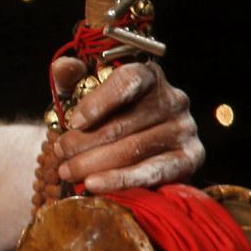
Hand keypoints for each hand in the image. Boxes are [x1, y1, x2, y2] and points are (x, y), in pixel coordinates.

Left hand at [49, 58, 204, 193]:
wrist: (129, 148)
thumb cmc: (104, 115)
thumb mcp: (83, 92)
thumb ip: (72, 77)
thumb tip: (63, 66)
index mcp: (149, 75)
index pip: (129, 80)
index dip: (100, 102)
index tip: (74, 122)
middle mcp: (174, 99)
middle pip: (125, 123)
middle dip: (85, 141)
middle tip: (60, 152)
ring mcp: (184, 129)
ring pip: (134, 149)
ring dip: (95, 163)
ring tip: (67, 171)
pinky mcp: (190, 158)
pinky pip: (152, 172)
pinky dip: (120, 180)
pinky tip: (94, 184)